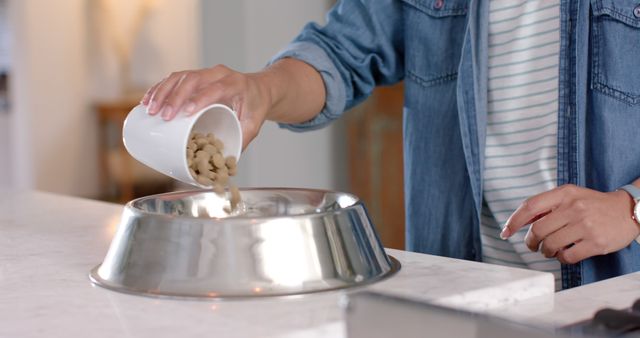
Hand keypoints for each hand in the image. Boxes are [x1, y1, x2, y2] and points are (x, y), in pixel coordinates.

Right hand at [141, 65, 272, 148]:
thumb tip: (227, 161)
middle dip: (175, 97)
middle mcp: (219, 74)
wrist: (260, 88)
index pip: (216, 88)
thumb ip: (243, 140)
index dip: (200, 98)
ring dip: (162, 92)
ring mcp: (206, 72)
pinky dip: (160, 88)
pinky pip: (175, 78)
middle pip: (193, 79)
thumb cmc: (256, 106)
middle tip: (163, 116)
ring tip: (150, 109)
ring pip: (180, 76)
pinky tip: (148, 100)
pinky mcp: (195, 75)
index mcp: (235, 83)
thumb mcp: (254, 124)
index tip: (186, 111)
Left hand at [501, 184, 639, 263]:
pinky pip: (567, 256)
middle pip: (537, 230)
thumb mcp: (570, 196)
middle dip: (530, 242)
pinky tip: (564, 254)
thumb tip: (520, 221)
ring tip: (550, 250)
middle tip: (533, 246)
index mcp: (565, 194)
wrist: (628, 210)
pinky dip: (561, 258)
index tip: (505, 232)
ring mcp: (585, 225)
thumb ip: (547, 205)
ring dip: (546, 251)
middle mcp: (574, 208)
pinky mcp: (596, 243)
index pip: (530, 206)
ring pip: (550, 245)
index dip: (514, 221)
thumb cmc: (593, 205)